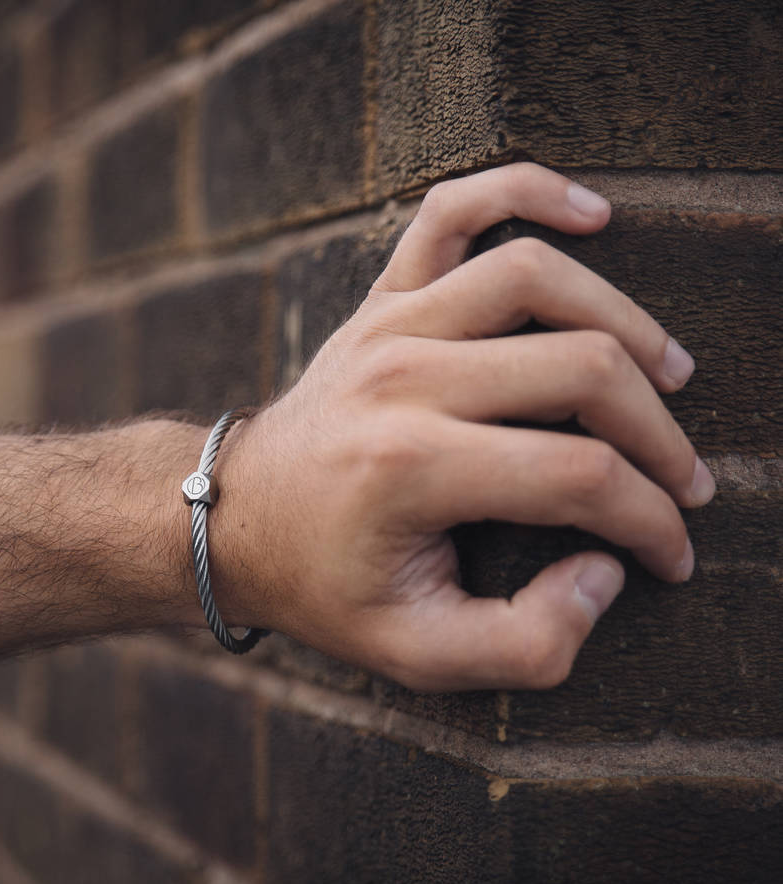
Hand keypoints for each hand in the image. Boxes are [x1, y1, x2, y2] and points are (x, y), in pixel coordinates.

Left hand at [214, 162, 714, 691]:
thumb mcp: (414, 654)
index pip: (582, 478)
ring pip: (537, 278)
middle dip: (658, 435)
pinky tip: (591, 215)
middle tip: (684, 481)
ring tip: (669, 371)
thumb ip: (524, 643)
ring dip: (623, 321)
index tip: (671, 554)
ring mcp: (389, 326)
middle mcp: (404, 379)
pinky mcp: (381, 301)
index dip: (650, 521)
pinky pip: (453, 211)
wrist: (237, 520)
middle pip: (580, 370)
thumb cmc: (323, 585)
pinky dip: (525, 191)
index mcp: (412, 469)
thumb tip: (604, 574)